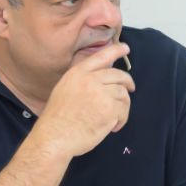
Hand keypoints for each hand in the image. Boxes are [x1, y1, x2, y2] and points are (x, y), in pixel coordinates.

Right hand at [34, 42, 134, 157]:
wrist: (54, 137)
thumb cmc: (57, 120)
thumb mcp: (64, 90)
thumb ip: (83, 81)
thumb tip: (103, 78)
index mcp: (77, 73)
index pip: (101, 56)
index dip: (116, 51)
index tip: (125, 48)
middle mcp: (90, 80)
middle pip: (119, 75)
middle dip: (127, 82)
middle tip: (131, 89)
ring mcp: (101, 93)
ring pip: (123, 94)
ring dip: (122, 107)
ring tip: (113, 119)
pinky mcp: (109, 109)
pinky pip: (124, 111)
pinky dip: (121, 120)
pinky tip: (112, 127)